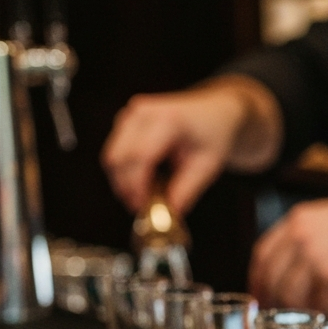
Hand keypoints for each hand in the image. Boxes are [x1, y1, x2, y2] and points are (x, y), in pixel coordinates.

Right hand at [101, 76, 281, 214]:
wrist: (215, 113)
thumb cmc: (214, 135)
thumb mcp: (207, 167)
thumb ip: (185, 192)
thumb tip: (166, 216)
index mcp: (169, 119)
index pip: (141, 156)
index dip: (137, 186)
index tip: (143, 207)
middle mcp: (144, 112)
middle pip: (119, 157)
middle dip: (126, 187)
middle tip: (142, 208)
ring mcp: (132, 114)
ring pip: (112, 157)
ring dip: (124, 182)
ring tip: (148, 196)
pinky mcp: (125, 122)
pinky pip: (117, 154)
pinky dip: (126, 172)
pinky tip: (146, 182)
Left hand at [248, 192, 327, 315]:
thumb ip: (307, 238)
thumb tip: (292, 272)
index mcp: (297, 220)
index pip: (263, 254)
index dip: (258, 279)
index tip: (260, 295)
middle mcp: (301, 238)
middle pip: (273, 279)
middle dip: (276, 302)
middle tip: (284, 316)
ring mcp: (316, 258)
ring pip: (294, 297)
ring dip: (307, 309)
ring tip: (326, 307)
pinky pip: (323, 305)